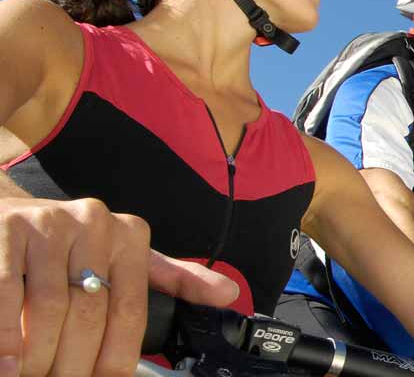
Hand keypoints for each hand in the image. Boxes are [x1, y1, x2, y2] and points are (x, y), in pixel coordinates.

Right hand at [0, 197, 238, 376]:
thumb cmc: (69, 246)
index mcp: (130, 236)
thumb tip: (227, 295)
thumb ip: (174, 279)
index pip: (130, 312)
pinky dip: (7, 334)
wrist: (8, 216)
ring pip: (50, 308)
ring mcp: (48, 225)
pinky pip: (8, 292)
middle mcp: (94, 225)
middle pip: (91, 315)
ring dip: (39, 356)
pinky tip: (8, 361)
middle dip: (75, 363)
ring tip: (30, 376)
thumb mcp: (126, 257)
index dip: (115, 358)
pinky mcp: (7, 230)